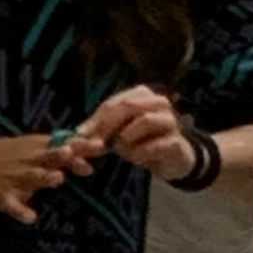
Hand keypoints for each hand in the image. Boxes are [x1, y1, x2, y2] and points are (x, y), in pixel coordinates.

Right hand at [0, 133, 95, 223]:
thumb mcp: (22, 146)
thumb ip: (51, 150)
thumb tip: (81, 150)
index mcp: (33, 148)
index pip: (61, 144)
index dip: (81, 146)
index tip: (101, 145)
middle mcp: (25, 161)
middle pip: (50, 157)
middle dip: (64, 156)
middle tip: (77, 154)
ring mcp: (13, 178)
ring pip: (31, 177)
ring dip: (43, 177)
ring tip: (57, 179)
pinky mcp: (1, 196)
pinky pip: (11, 204)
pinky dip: (19, 210)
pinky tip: (30, 217)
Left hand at [80, 84, 195, 182]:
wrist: (170, 158)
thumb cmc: (140, 140)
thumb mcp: (116, 132)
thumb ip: (98, 131)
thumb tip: (75, 138)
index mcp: (141, 94)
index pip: (112, 104)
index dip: (95, 120)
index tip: (80, 135)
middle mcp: (158, 102)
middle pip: (128, 107)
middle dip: (107, 126)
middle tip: (95, 144)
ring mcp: (171, 120)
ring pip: (145, 121)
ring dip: (127, 139)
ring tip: (123, 150)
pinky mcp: (177, 142)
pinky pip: (154, 145)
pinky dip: (140, 154)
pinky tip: (138, 158)